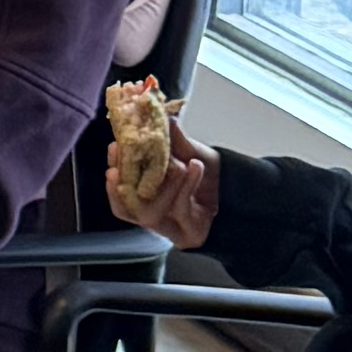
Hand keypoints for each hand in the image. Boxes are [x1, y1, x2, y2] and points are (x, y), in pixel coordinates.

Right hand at [102, 95, 218, 244]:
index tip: (114, 147)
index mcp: (146, 193)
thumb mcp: (189, 151)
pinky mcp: (187, 236)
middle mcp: (153, 213)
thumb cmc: (208, 172)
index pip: (120, 186)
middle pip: (125, 208)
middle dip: (120, 187)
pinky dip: (185, 186)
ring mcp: (169, 228)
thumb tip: (162, 116)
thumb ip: (173, 139)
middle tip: (122, 166)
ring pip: (149, 214)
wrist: (237, 188)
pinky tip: (195, 167)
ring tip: (179, 165)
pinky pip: (179, 211)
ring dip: (162, 187)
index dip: (114, 169)